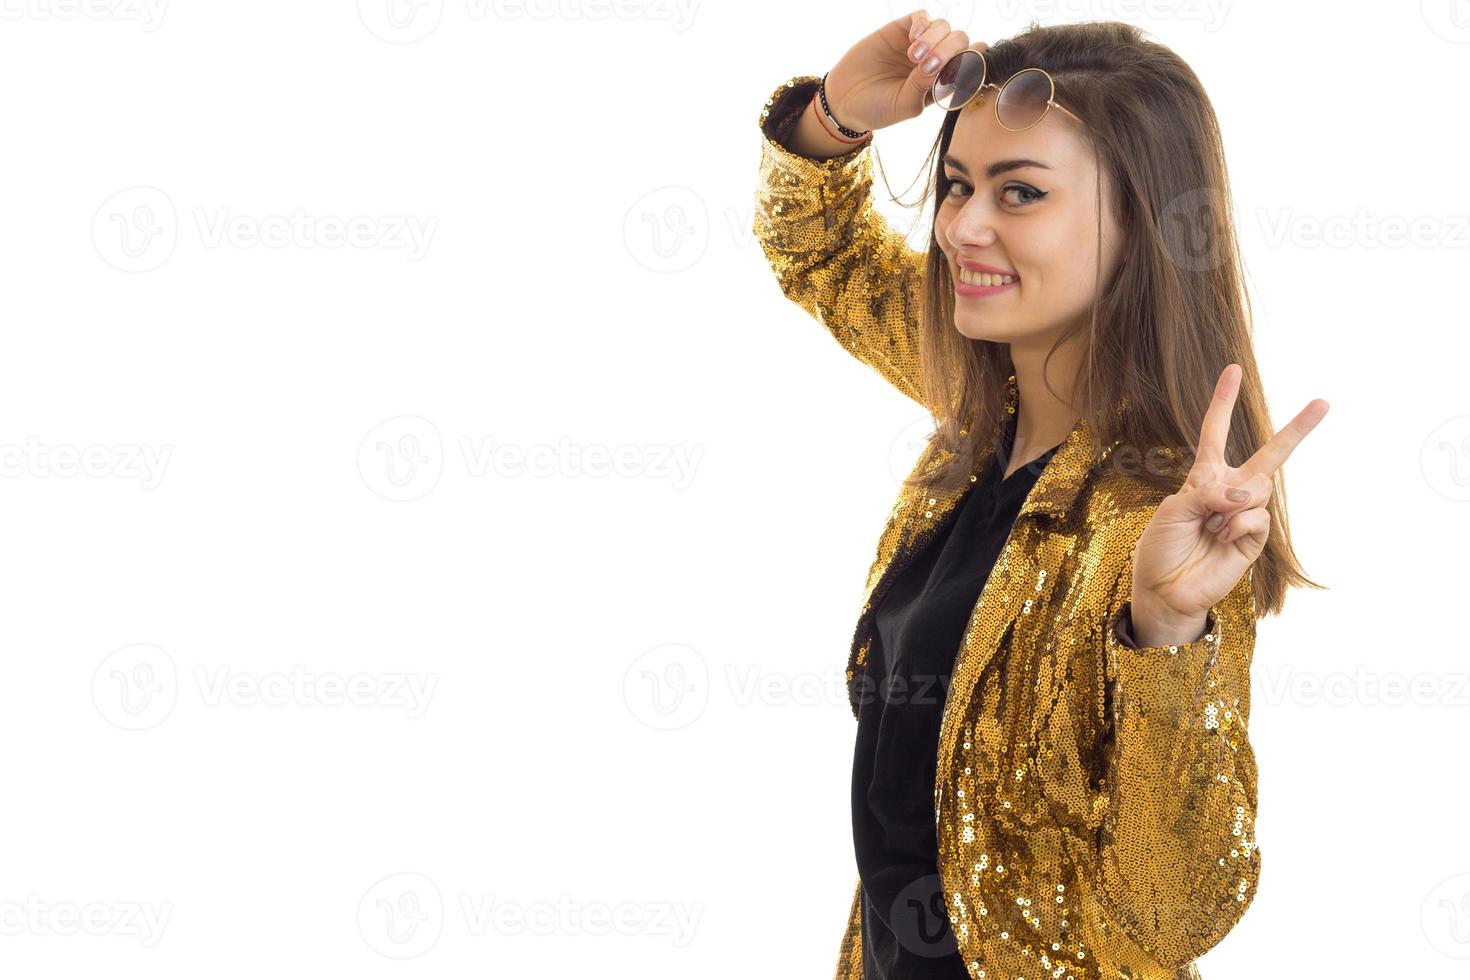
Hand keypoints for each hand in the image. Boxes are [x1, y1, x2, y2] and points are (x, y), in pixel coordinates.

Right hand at [823, 9, 983, 133]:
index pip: (969, 65)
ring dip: (934, 40)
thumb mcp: (904, 105)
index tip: (972, 63)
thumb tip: (944, 65)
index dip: (976, 61)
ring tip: (913, 56)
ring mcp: (919, 44)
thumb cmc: (876, 108)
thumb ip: (925, 88)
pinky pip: (923, 17)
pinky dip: (923, 24)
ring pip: (944, 28)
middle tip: (927, 66)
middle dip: (950, 51)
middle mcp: (935, 61)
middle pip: (960, 43)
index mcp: (942, 83)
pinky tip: (912, 39)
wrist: (843, 99)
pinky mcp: (901, 30)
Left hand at [1129, 364, 1328, 644]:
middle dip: (1297, 429)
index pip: (1216, 434)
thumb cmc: (1161, 548)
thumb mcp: (1172, 509)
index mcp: (1203, 478)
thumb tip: (1242, 495)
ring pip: (1260, 487)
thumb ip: (1205, 492)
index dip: (1223, 403)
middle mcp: (1228, 492)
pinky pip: (1257, 516)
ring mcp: (1244, 515)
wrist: (1165, 589)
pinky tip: (1222, 537)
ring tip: (1213, 521)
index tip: (1233, 370)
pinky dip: (1237, 523)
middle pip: (1268, 455)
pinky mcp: (1254, 539)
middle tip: (1324, 402)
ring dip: (1236, 499)